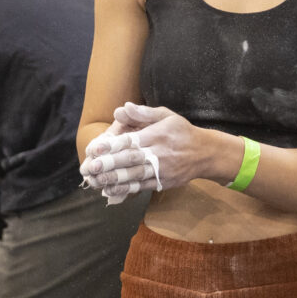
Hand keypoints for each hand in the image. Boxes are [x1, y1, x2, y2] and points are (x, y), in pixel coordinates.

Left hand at [80, 103, 231, 198]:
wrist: (205, 154)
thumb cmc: (181, 132)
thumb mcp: (166, 116)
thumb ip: (144, 113)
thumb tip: (122, 107)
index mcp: (157, 134)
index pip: (132, 140)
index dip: (112, 145)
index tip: (95, 148)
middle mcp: (159, 152)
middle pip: (131, 159)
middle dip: (110, 164)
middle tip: (90, 167)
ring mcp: (162, 169)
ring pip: (135, 175)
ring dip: (114, 179)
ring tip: (96, 181)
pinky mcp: (163, 182)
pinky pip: (142, 187)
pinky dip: (126, 190)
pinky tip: (110, 190)